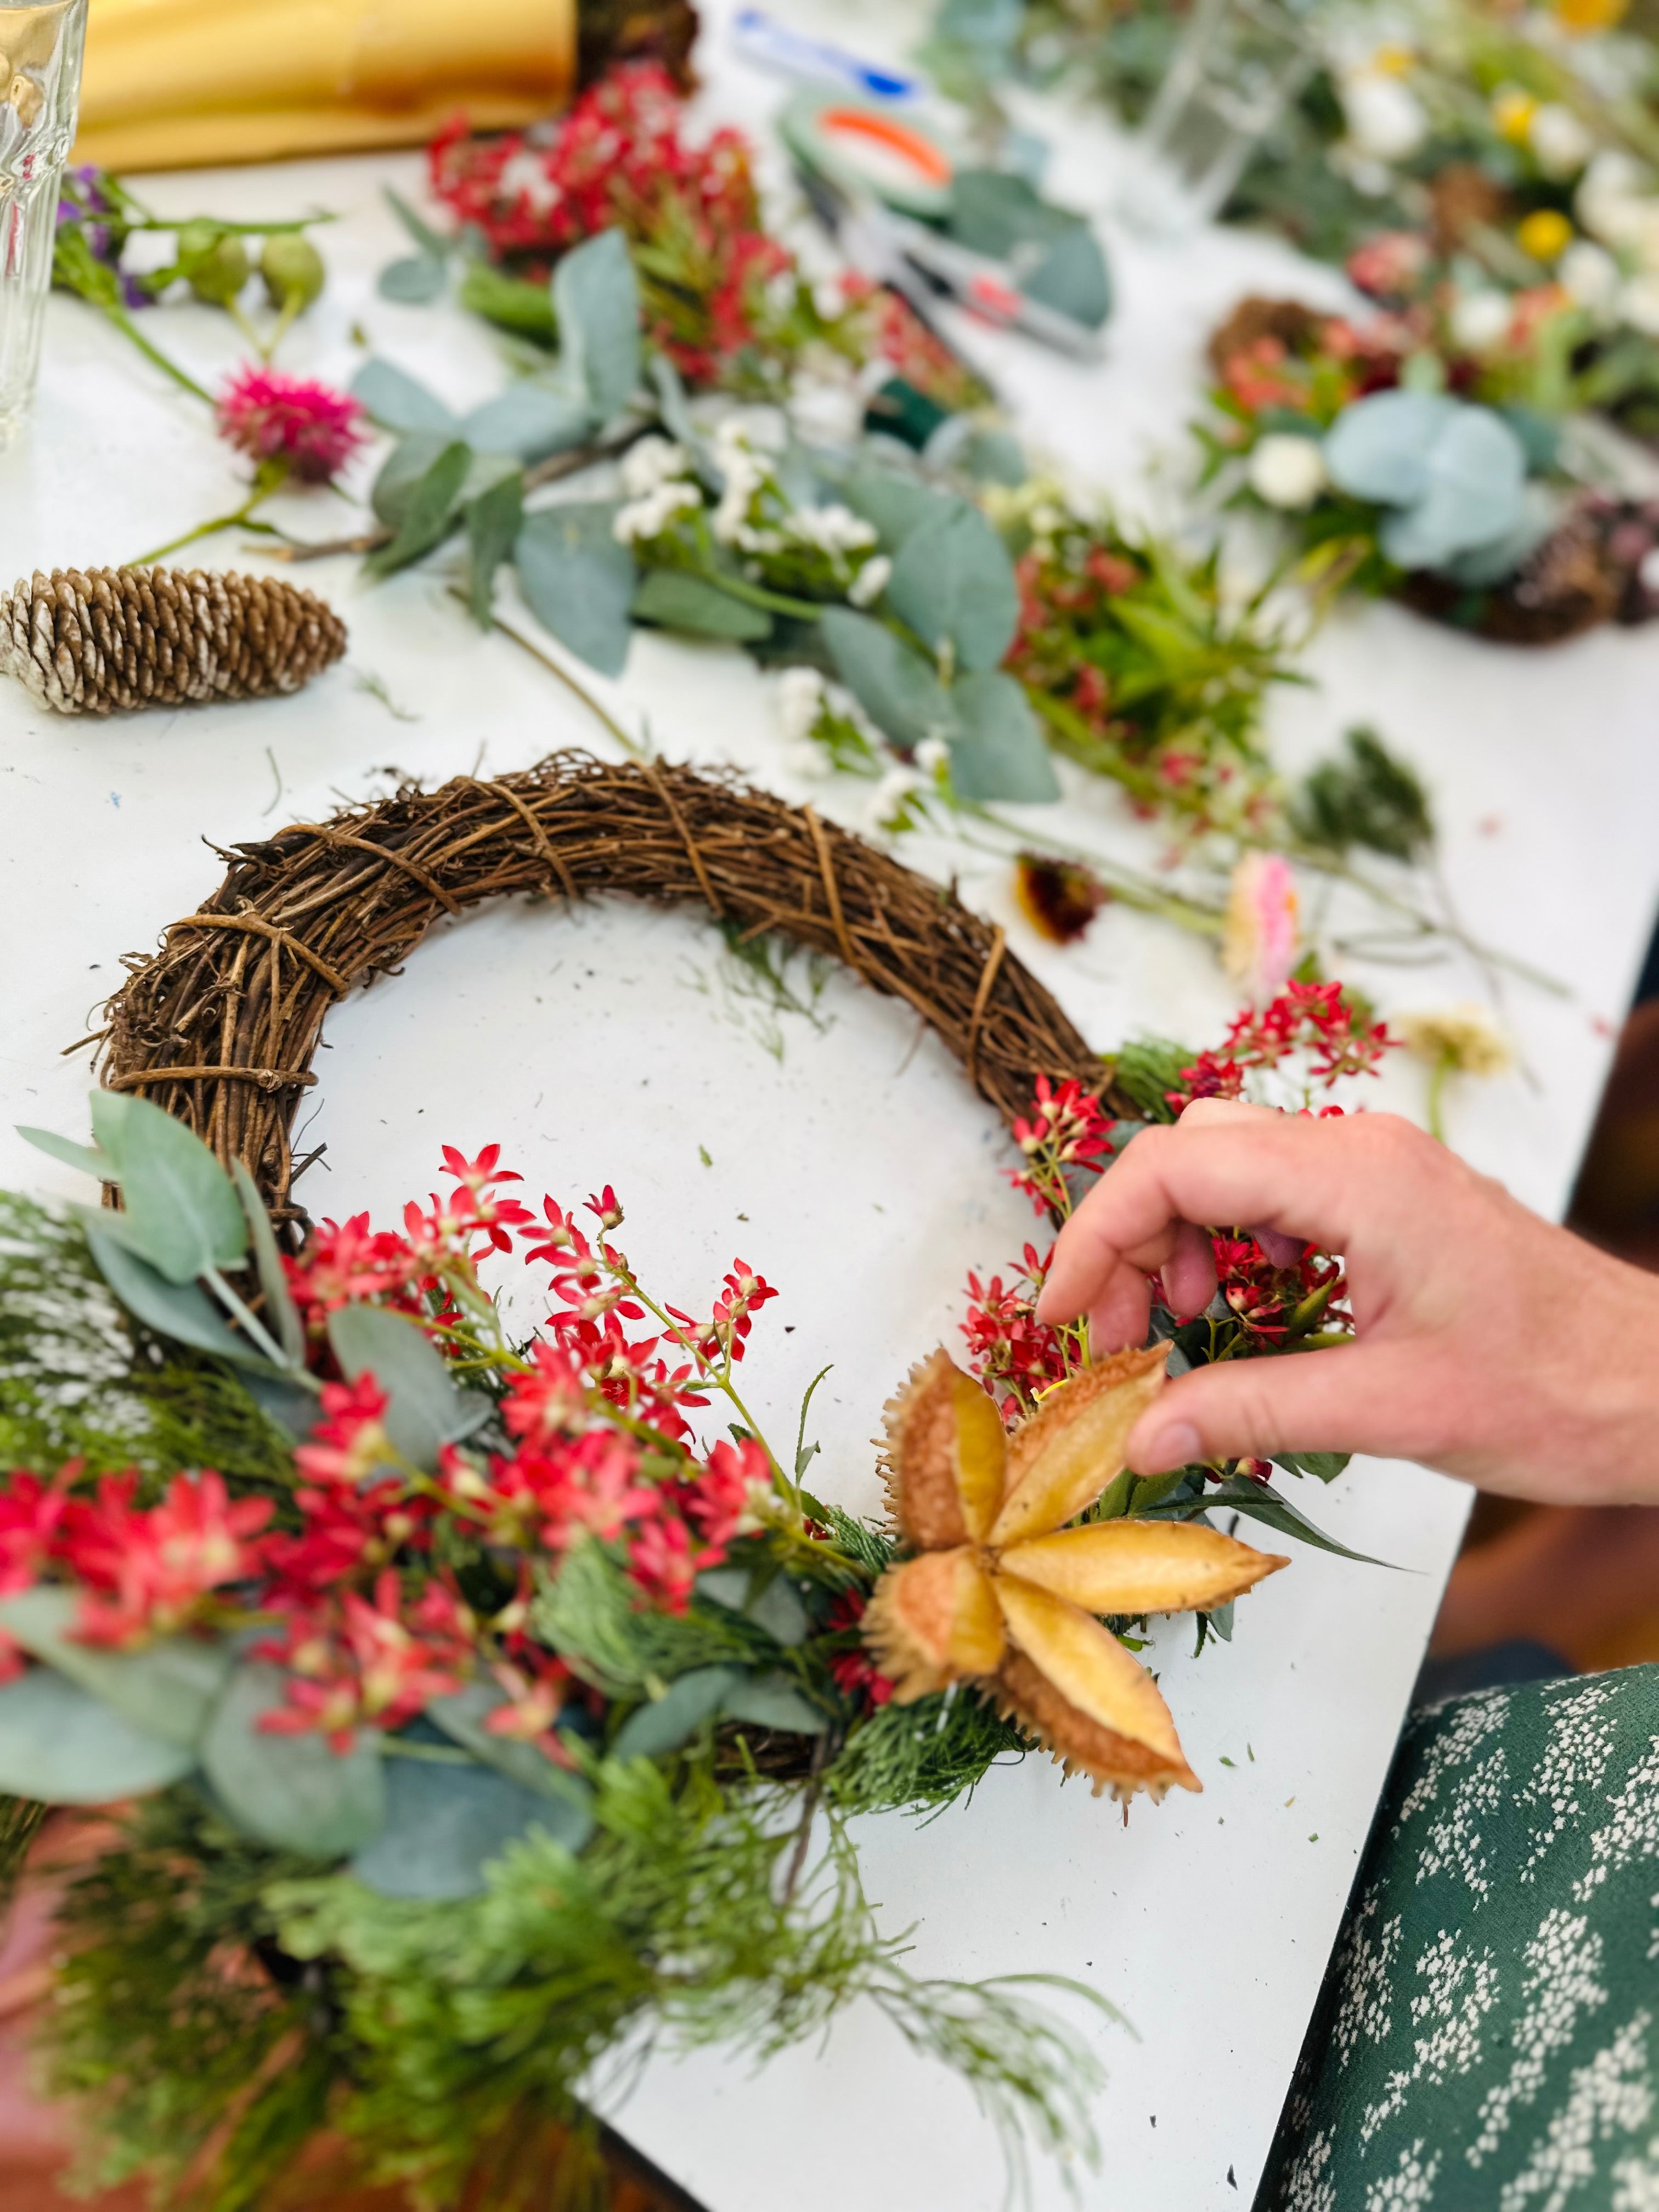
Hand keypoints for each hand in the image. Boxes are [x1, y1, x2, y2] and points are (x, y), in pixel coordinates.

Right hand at [1034, 1098, 1658, 1504]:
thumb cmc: (1554, 1392)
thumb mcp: (1388, 1411)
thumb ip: (1252, 1410)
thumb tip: (1140, 1432)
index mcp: (1355, 1177)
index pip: (1174, 1165)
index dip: (1096, 1235)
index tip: (1067, 1319)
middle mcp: (1359, 1149)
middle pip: (1189, 1152)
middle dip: (1131, 1239)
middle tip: (1123, 1339)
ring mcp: (1377, 1166)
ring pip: (1226, 1165)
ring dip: (1180, 1242)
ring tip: (1182, 1329)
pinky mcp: (1390, 1196)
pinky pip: (1275, 1191)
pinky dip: (1232, 1245)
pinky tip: (1248, 1315)